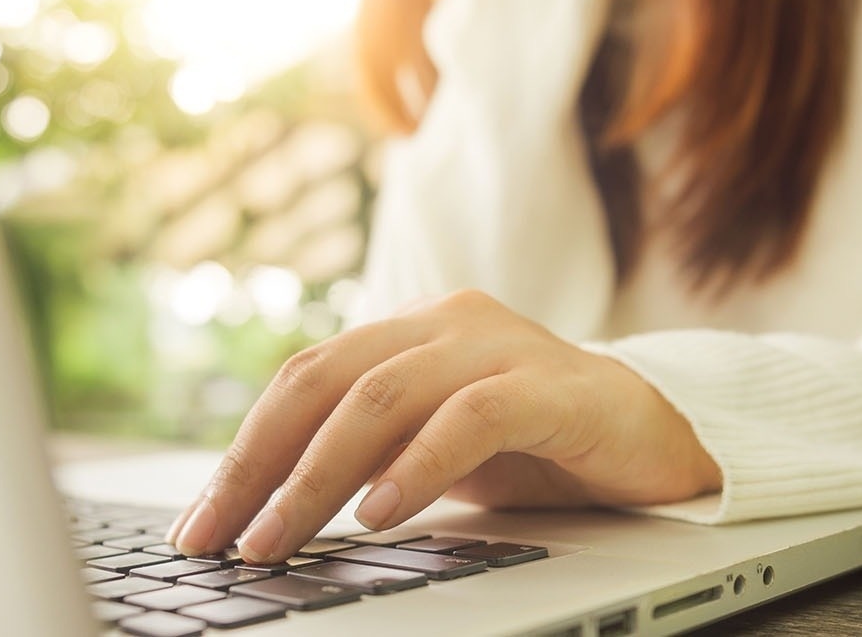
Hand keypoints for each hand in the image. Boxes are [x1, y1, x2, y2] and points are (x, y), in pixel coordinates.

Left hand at [165, 290, 721, 563]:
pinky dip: (418, 465)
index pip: (303, 380)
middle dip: (259, 465)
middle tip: (216, 537)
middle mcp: (448, 322)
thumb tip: (266, 517)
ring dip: (318, 475)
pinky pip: (472, 417)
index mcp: (411, 332)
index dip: (243, 450)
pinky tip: (382, 513)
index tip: (199, 522)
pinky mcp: (555, 385)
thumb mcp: (436, 455)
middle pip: (325, 380)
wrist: (662, 440)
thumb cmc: (541, 449)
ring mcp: (502, 345)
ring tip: (280, 538)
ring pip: (384, 396)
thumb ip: (367, 460)